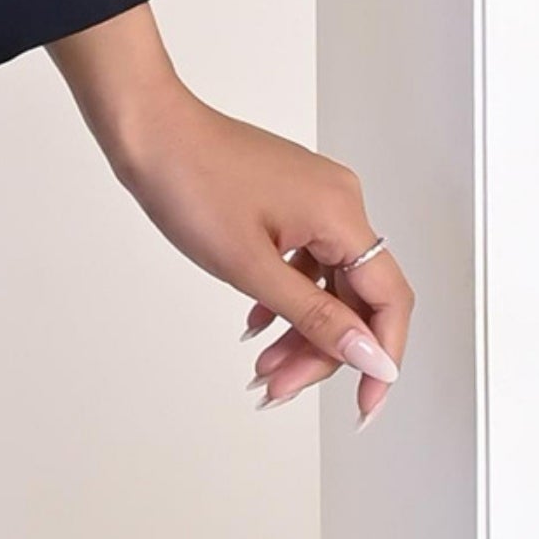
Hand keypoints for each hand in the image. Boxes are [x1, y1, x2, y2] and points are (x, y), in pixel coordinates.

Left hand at [45, 4, 411, 422]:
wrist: (148, 133)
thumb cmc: (189, 183)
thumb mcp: (250, 267)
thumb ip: (315, 316)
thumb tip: (370, 356)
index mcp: (341, 215)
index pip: (389, 300)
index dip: (383, 358)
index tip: (365, 405)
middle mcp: (340, 205)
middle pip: (355, 299)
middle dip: (322, 352)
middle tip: (279, 387)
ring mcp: (316, 202)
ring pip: (327, 285)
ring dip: (300, 331)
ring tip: (262, 368)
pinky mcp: (292, 203)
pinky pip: (305, 264)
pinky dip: (286, 299)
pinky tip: (257, 325)